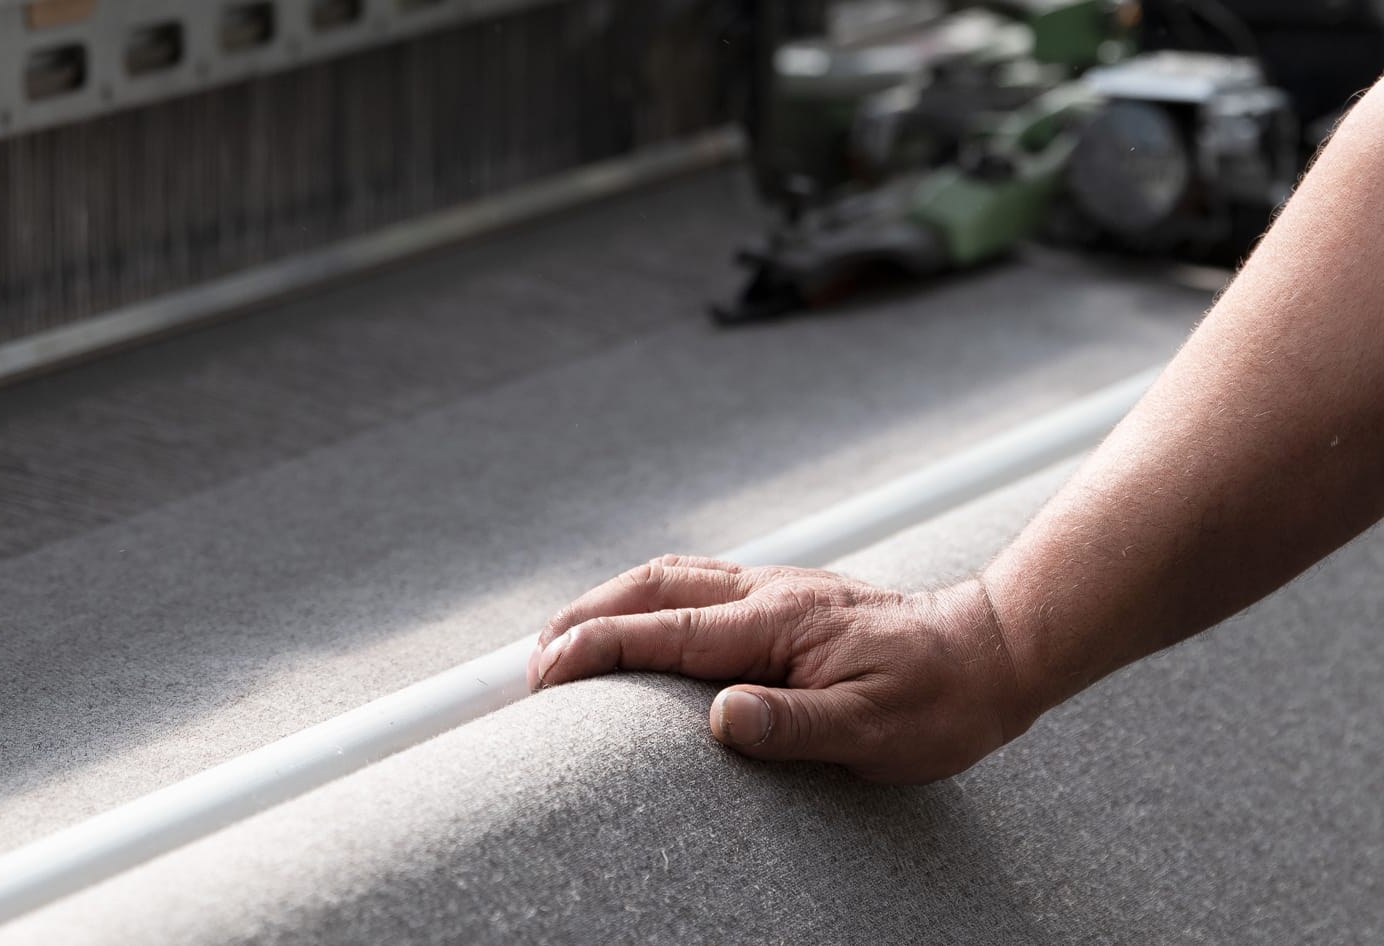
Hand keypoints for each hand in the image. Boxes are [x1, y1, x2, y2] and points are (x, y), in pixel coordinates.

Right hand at [528, 555, 1036, 783]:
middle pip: (651, 588)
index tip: (543, 672)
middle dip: (583, 618)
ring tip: (565, 637)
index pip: (664, 633)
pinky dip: (648, 598)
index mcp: (778, 624)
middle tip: (534, 660)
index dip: (595, 648)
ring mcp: (774, 588)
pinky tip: (639, 621)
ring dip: (610, 600)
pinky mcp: (784, 596)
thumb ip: (796, 725)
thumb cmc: (938, 700)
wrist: (989, 651)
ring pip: (670, 577)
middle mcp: (767, 593)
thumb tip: (722, 718)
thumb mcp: (876, 730)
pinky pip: (697, 584)